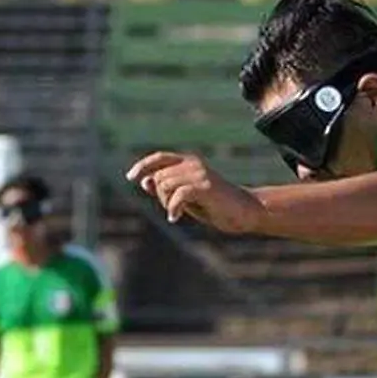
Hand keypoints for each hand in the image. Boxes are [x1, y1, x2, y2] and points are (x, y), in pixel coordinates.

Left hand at [125, 151, 261, 231]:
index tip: (131, 178)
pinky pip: (178, 195)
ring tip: (180, 212)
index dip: (143, 166)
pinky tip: (175, 218)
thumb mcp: (186, 196)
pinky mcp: (205, 186)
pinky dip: (173, 208)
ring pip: (165, 186)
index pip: (160, 158)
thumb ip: (167, 188)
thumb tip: (145, 181)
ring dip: (167, 203)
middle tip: (175, 209)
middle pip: (159, 178)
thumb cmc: (216, 205)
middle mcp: (193, 164)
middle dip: (161, 196)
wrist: (245, 211)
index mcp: (189, 162)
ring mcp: (200, 174)